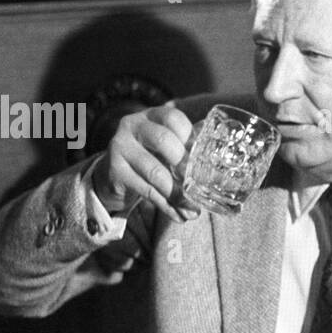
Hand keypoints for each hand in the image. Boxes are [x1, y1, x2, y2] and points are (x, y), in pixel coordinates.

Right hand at [90, 105, 199, 222]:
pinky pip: (146, 191)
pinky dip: (166, 206)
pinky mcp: (115, 171)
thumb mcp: (166, 146)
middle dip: (184, 165)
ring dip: (178, 195)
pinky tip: (179, 216)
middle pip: (163, 140)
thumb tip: (219, 157)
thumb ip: (187, 146)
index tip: (201, 158)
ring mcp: (120, 147)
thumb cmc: (149, 156)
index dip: (190, 137)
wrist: (112, 173)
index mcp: (150, 116)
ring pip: (156, 172)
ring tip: (193, 210)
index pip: (173, 117)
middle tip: (197, 184)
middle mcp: (132, 125)